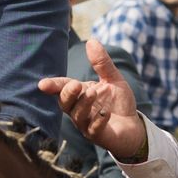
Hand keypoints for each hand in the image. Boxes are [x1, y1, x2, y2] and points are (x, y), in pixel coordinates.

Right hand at [37, 40, 146, 160]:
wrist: (134, 126)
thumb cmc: (119, 103)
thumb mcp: (113, 79)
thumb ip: (102, 63)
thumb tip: (91, 41)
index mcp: (80, 94)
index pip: (63, 88)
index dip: (53, 86)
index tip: (43, 84)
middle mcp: (79, 110)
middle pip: (65, 103)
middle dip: (67, 94)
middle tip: (76, 84)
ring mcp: (87, 124)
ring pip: (78, 116)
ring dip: (84, 104)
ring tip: (95, 92)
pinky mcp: (99, 136)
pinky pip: (93, 130)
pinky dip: (97, 121)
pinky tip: (105, 113)